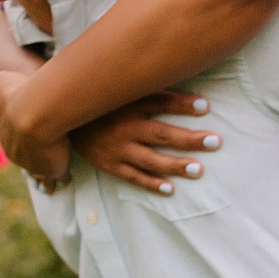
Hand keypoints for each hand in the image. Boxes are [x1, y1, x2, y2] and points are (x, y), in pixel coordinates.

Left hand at [0, 70, 73, 187]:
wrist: (35, 112)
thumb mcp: (1, 83)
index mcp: (3, 131)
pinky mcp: (48, 170)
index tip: (25, 138)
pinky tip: (63, 180)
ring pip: (35, 170)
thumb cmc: (20, 93)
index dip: (18, 136)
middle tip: (40, 156)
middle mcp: (13, 150)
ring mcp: (30, 163)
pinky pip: (51, 179)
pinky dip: (56, 180)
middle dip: (29, 155)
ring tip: (51, 175)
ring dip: (42, 172)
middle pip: (21, 155)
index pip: (10, 136)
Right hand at [73, 92, 219, 195]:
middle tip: (214, 142)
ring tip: (198, 170)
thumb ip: (150, 90)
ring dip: (175, 165)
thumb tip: (181, 89)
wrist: (65, 122)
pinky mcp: (110, 165)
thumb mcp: (122, 91)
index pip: (160, 101)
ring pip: (151, 160)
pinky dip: (152, 183)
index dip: (182, 104)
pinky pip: (133, 176)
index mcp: (129, 104)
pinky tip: (170, 188)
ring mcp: (117, 149)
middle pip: (162, 134)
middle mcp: (125, 127)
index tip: (206, 107)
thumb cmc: (103, 104)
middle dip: (189, 139)